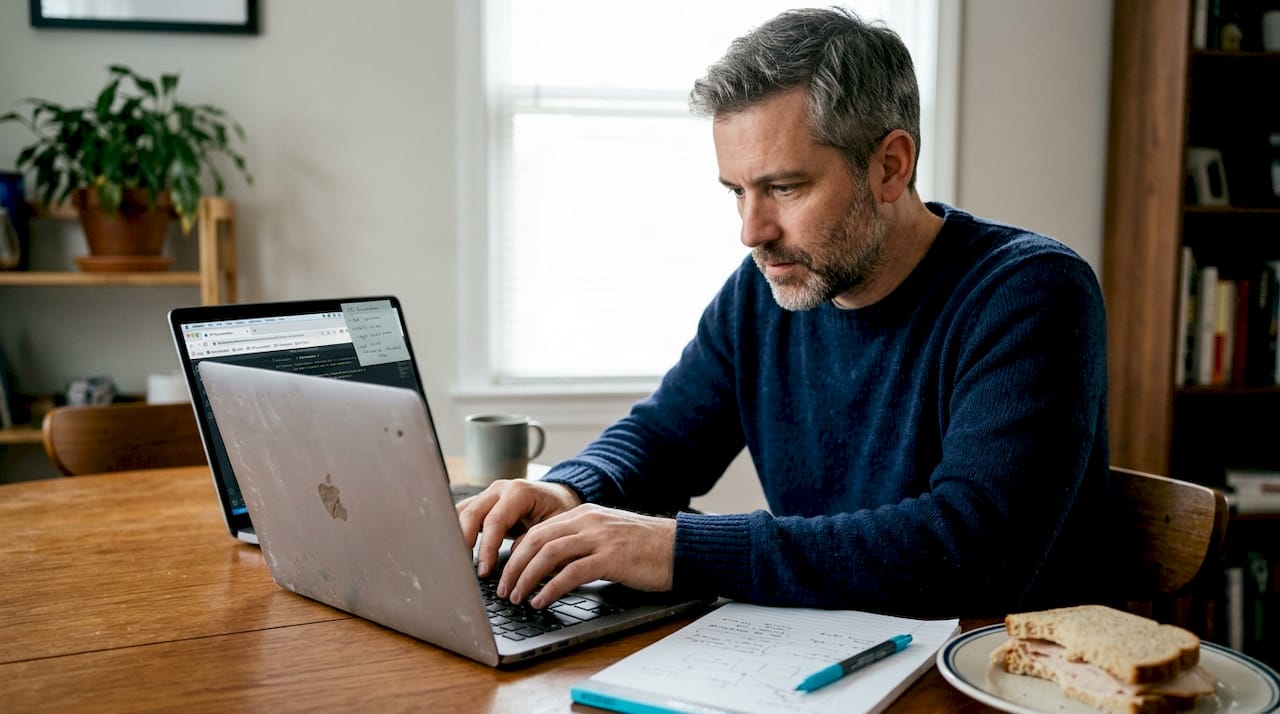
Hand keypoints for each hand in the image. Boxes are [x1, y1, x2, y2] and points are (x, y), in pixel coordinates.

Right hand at [455, 479, 580, 577]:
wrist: (558, 496)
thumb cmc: (559, 511)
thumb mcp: (554, 526)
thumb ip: (534, 541)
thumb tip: (515, 563)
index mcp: (519, 492)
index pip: (495, 520)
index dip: (487, 547)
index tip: (484, 570)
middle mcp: (500, 489)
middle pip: (471, 514)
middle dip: (465, 543)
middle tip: (464, 569)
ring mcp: (488, 494)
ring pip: (461, 512)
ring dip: (456, 537)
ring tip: (456, 562)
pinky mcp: (482, 503)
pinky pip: (463, 515)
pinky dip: (457, 532)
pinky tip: (456, 551)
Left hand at [497, 504, 674, 608]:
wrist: (680, 547)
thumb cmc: (645, 549)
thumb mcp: (607, 538)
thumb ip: (580, 544)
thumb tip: (549, 568)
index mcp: (584, 514)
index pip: (538, 530)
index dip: (516, 553)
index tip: (506, 573)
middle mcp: (588, 521)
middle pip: (536, 540)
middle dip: (513, 566)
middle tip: (503, 589)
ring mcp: (599, 537)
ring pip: (548, 554)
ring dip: (526, 578)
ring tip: (516, 598)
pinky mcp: (611, 557)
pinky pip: (571, 572)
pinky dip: (550, 588)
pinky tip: (542, 601)